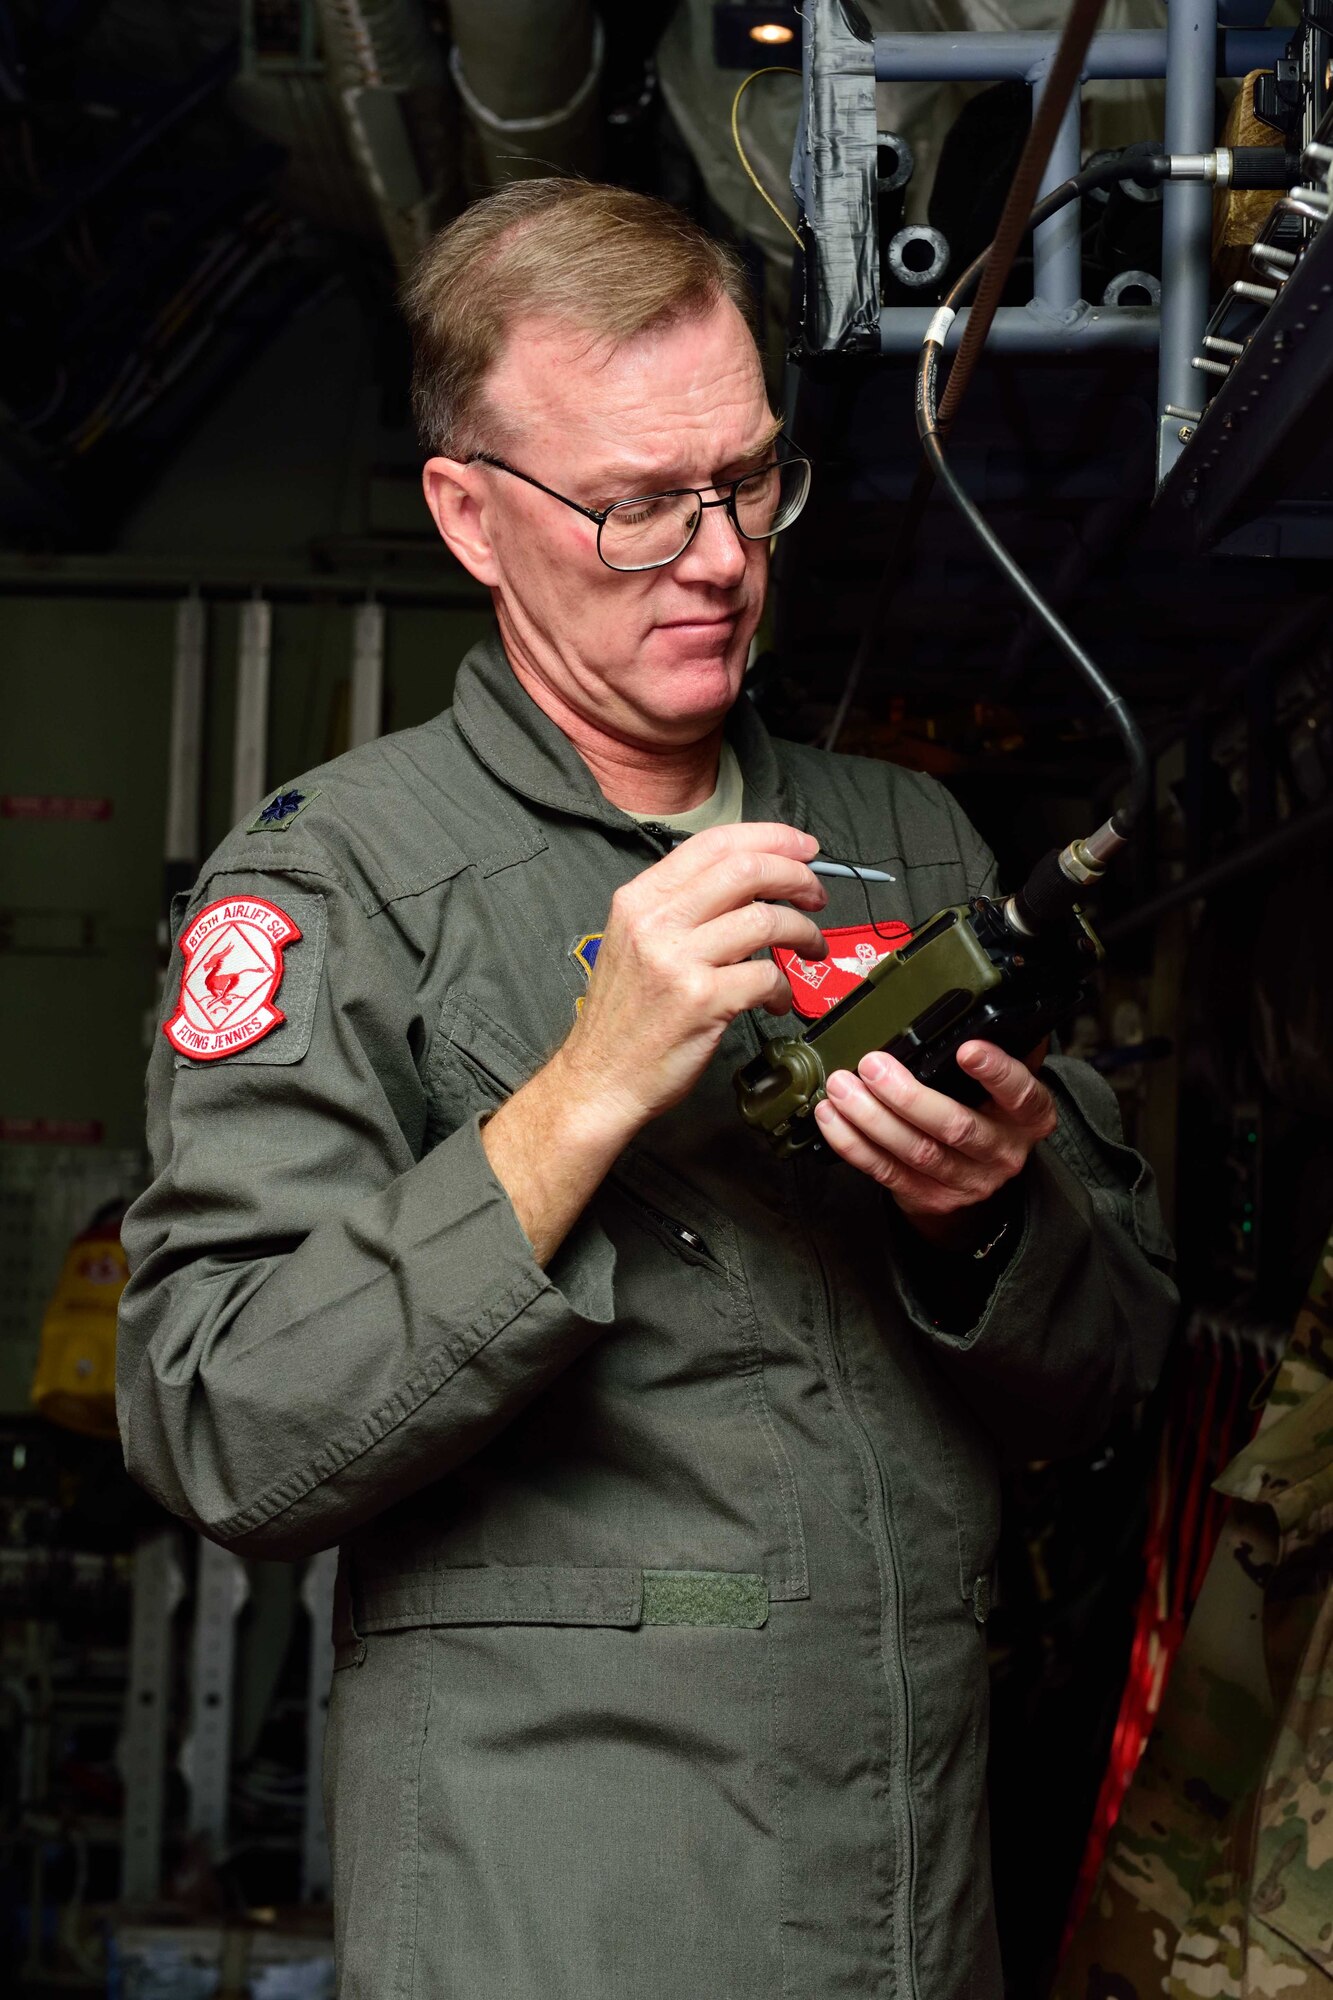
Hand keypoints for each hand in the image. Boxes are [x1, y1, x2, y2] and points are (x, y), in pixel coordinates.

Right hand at [559, 822, 827, 1141]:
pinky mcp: (702, 1001)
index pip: (715, 842)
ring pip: (766, 920)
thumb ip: (683, 908)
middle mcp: (655, 922)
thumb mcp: (635, 943)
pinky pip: (767, 975)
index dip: (771, 838)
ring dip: (804, 931)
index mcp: (640, 899)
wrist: (599, 1080)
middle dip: (798, 877)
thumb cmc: (625, 1018)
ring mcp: (678, 961)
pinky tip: (778, 999)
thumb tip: (751, 883)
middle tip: (817, 897)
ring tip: (811, 947)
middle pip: (747, 869)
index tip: (803, 849)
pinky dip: (785, 987)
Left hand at [811, 1039, 1056, 1247]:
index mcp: (1029, 1116)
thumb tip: (991, 998)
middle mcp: (1003, 1151)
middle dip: (908, 1095)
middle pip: (956, 1126)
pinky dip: (854, 1144)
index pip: (1021, 1093)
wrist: (979, 1179)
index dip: (996, 1072)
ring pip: (915, 1151)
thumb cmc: (989, 1112)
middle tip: (873, 1065)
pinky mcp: (929, 1197)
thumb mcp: (1007, 1084)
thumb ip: (1004, 1047)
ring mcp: (966, 1180)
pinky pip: (885, 1171)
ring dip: (871, 1118)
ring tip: (841, 1087)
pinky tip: (833, 1118)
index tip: (966, 1049)